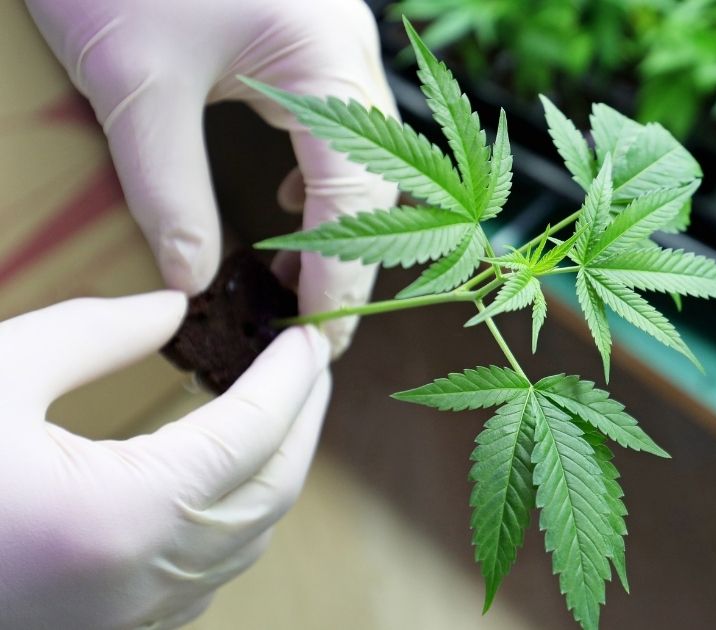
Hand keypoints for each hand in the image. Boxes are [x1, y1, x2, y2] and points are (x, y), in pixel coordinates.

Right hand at [0, 291, 330, 628]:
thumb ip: (92, 336)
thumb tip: (173, 310)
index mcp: (126, 515)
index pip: (253, 434)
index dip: (291, 379)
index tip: (311, 334)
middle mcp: (144, 580)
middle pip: (270, 492)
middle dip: (302, 423)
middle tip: (310, 364)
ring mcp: (128, 621)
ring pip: (246, 542)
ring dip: (274, 473)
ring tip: (277, 410)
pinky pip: (205, 577)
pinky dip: (233, 522)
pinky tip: (220, 482)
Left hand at [23, 0, 399, 354]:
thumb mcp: (136, 87)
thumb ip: (168, 191)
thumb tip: (191, 280)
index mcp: (324, 64)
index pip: (356, 197)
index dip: (344, 276)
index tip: (323, 338)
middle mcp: (349, 53)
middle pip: (383, 179)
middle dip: (355, 254)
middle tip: (314, 320)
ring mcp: (336, 38)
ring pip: (370, 152)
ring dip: (344, 216)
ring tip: (302, 274)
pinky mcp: (310, 33)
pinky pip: (344, 119)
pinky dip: (325, 172)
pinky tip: (287, 196)